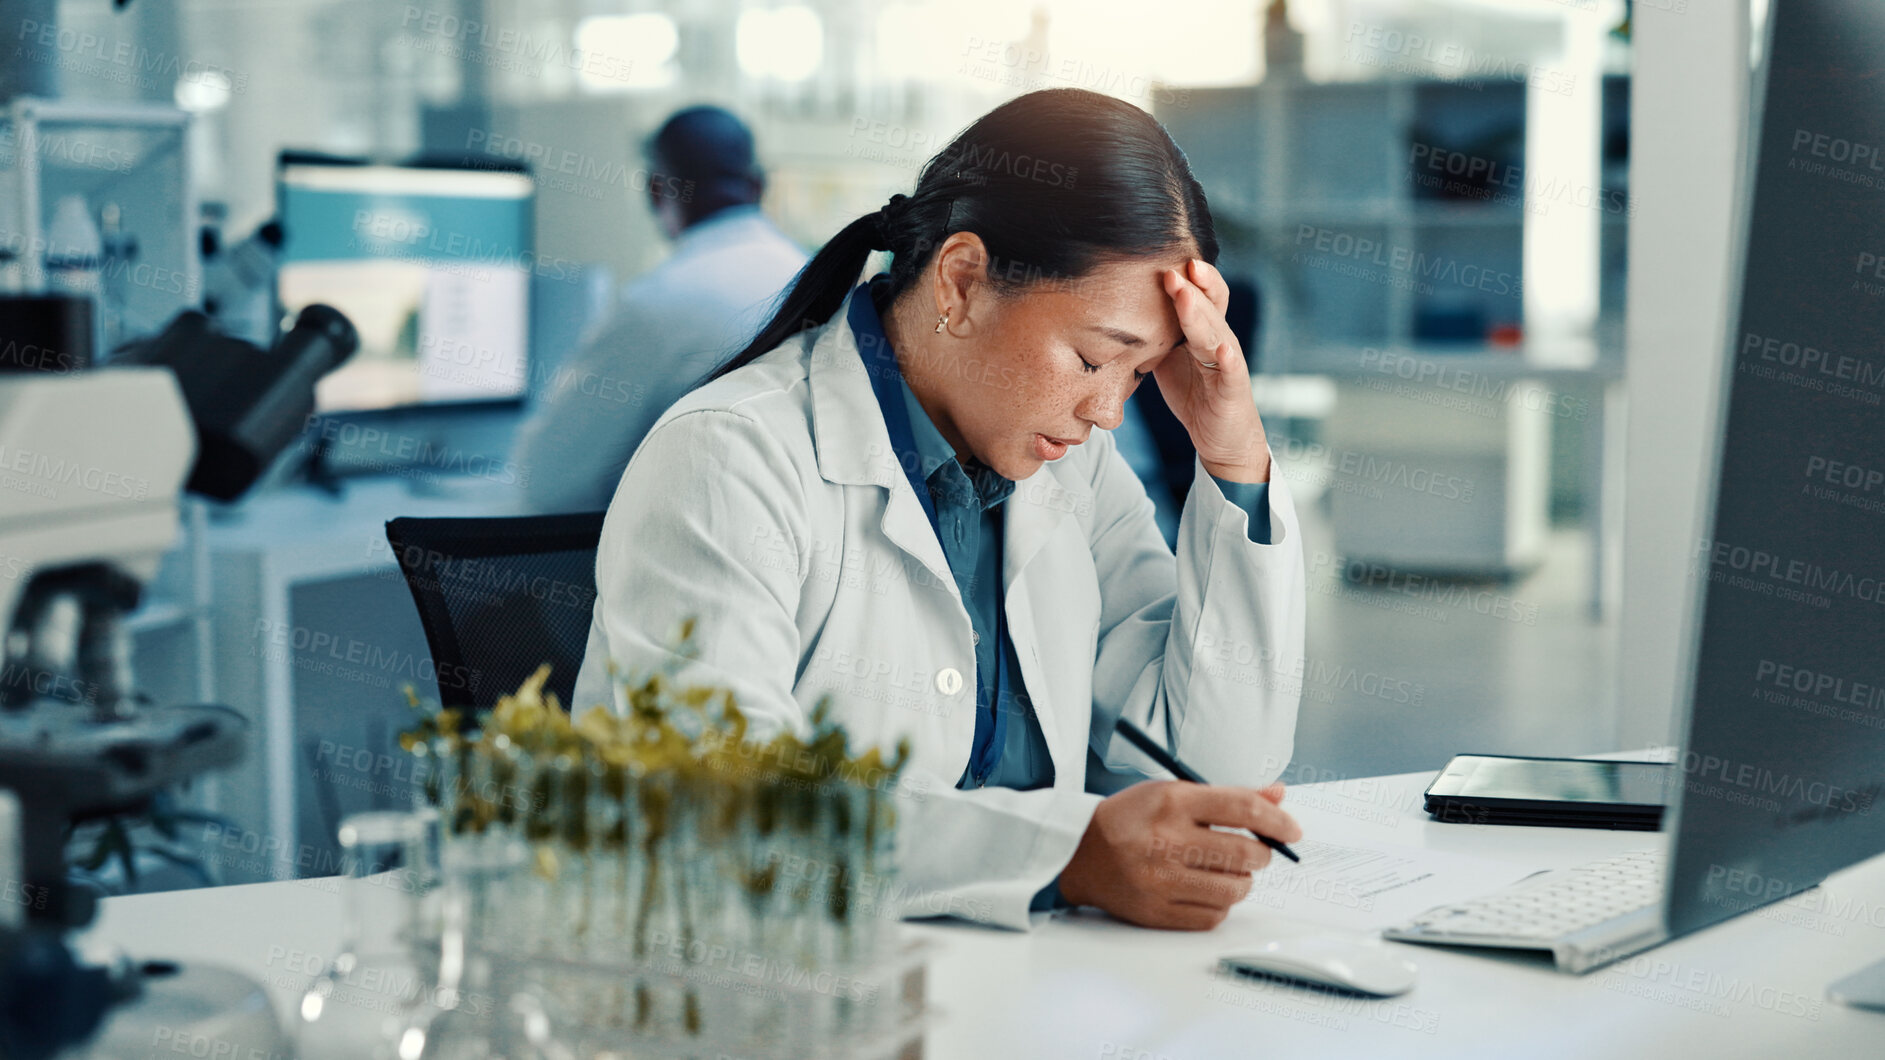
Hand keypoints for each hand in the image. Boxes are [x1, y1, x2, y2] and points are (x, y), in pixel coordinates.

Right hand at [1057, 780, 1299, 929]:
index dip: (1277, 820)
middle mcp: (1167, 841)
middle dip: (1260, 853)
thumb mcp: (1174, 792)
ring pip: (1236, 889)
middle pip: (1247, 853)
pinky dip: (1219, 904)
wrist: (1078, 853)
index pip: (1243, 808)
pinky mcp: (1158, 912)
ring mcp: (1161, 880)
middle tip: (1252, 850)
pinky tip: (1204, 889)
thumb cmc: (1131, 818)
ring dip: (1241, 880)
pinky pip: (1214, 915)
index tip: (1291, 830)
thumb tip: (1278, 795)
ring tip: (1224, 870)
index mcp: (1172, 802)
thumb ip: (1228, 796)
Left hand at [1154, 259, 1270, 482]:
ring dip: (1201, 314)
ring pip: (1216, 333)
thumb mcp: (1168, 359)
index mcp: (1202, 332)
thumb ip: (1154, 335)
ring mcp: (1229, 364)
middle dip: (1190, 287)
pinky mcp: (1233, 390)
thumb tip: (1116, 313)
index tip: (1164, 260)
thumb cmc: (1194, 394)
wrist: (1222, 438)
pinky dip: (1227, 360)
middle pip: (1208, 307)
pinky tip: (1221, 350)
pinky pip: (1231, 372)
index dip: (1187, 278)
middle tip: (1171, 269)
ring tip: (1185, 295)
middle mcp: (1219, 341)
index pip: (1200, 297)